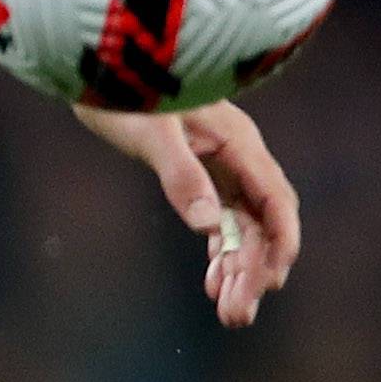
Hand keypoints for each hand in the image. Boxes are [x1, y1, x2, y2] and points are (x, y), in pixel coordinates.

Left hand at [76, 98, 301, 327]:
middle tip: (236, 318)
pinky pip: (222, 219)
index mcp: (239, 143)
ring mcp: (221, 164)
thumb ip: (180, 175)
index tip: (273, 283)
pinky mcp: (200, 171)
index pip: (275, 201)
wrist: (101, 64)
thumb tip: (208, 227)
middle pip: (260, 222)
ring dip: (239, 269)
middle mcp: (238, 156)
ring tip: (229, 315)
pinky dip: (220, 252)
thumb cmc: (127, 92)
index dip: (279, 243)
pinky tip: (214, 283)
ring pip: (242, 226)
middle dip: (253, 270)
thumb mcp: (151, 132)